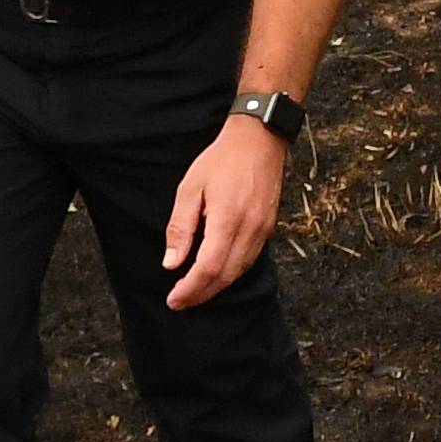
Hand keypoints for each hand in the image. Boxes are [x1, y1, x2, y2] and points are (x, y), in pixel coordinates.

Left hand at [163, 114, 287, 309]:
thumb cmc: (222, 159)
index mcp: (227, 220)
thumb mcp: (190, 187)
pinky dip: (231, 273)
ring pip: (239, 272)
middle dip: (201, 295)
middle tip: (180, 302)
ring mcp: (263, 231)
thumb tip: (172, 262)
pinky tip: (218, 273)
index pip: (208, 269)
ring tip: (195, 292)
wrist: (259, 139)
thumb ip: (180, 227)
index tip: (174, 300)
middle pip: (225, 277)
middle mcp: (249, 230)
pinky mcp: (269, 228)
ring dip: (216, 287)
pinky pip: (249, 260)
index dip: (190, 289)